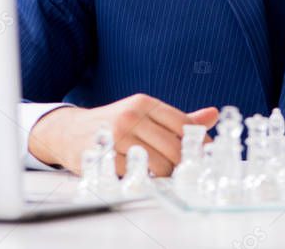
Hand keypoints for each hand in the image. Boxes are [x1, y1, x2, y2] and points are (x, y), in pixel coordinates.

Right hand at [28, 93, 218, 176]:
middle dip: (183, 163)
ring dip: (166, 175)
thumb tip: (215, 114)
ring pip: (159, 165)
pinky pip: (138, 176)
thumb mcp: (144, 114)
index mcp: (144, 103)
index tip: (206, 155)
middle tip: (185, 171)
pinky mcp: (106, 158)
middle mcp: (130, 116)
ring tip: (162, 174)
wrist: (69, 131)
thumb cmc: (114, 123)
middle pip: (174, 147)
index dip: (200, 142)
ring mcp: (117, 137)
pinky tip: (143, 177)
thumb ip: (178, 118)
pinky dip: (146, 180)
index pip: (184, 123)